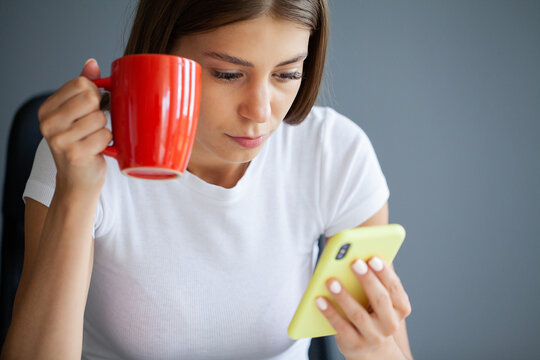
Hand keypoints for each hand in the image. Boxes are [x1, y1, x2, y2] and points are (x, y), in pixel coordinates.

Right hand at [38, 58, 111, 194]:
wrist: (78, 181)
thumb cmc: (82, 144)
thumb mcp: (78, 115)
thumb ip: (84, 88)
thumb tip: (92, 63)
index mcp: (47, 109)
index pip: (80, 83)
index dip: (95, 94)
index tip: (92, 108)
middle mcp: (48, 122)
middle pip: (91, 98)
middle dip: (100, 112)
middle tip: (94, 127)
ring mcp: (59, 139)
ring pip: (100, 118)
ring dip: (104, 130)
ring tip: (94, 140)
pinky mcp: (74, 154)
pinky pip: (105, 136)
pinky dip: (107, 143)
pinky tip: (97, 150)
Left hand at [315, 257, 411, 358]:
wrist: (370, 347)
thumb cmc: (372, 311)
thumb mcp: (380, 297)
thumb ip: (375, 278)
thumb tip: (358, 253)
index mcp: (400, 307)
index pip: (395, 288)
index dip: (385, 273)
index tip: (373, 258)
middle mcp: (390, 323)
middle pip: (380, 300)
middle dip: (367, 280)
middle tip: (354, 262)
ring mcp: (373, 336)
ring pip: (358, 314)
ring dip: (344, 296)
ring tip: (331, 280)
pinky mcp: (355, 344)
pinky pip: (340, 327)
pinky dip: (329, 312)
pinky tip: (319, 299)